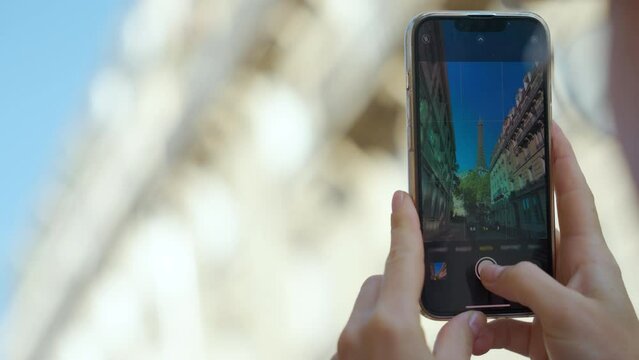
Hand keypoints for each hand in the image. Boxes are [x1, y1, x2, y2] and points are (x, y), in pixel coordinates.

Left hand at [333, 191, 486, 359]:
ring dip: (386, 317)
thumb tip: (469, 321)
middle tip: (427, 316)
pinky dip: (374, 339)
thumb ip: (459, 342)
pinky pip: (357, 336)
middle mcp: (358, 330)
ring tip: (410, 347)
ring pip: (365, 312)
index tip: (401, 198)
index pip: (401, 261)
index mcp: (390, 324)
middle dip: (401, 289)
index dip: (404, 226)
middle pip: (379, 286)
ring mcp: (342, 348)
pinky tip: (391, 357)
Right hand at [474, 123, 638, 358]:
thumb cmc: (612, 356)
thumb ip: (526, 283)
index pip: (575, 195)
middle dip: (504, 216)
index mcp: (589, 258)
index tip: (548, 127)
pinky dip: (484, 326)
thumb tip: (487, 267)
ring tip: (458, 276)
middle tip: (476, 193)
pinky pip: (503, 320)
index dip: (563, 159)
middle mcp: (569, 275)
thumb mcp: (570, 313)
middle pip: (532, 233)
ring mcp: (551, 303)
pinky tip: (470, 332)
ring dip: (484, 283)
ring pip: (509, 279)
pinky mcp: (539, 332)